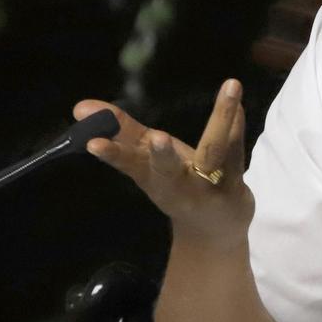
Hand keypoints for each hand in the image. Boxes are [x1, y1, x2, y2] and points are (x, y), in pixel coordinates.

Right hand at [72, 79, 253, 242]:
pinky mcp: (235, 185)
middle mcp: (177, 185)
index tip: (91, 142)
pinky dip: (238, 125)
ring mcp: (208, 187)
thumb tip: (81, 106)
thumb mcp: (146, 162)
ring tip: (227, 90)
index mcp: (151, 177)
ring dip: (220, 124)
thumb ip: (121, 132)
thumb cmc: (176, 185)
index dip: (112, 153)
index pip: (128, 164)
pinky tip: (240, 104)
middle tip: (157, 138)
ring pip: (213, 153)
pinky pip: (237, 152)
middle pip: (168, 170)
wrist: (213, 231)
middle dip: (162, 156)